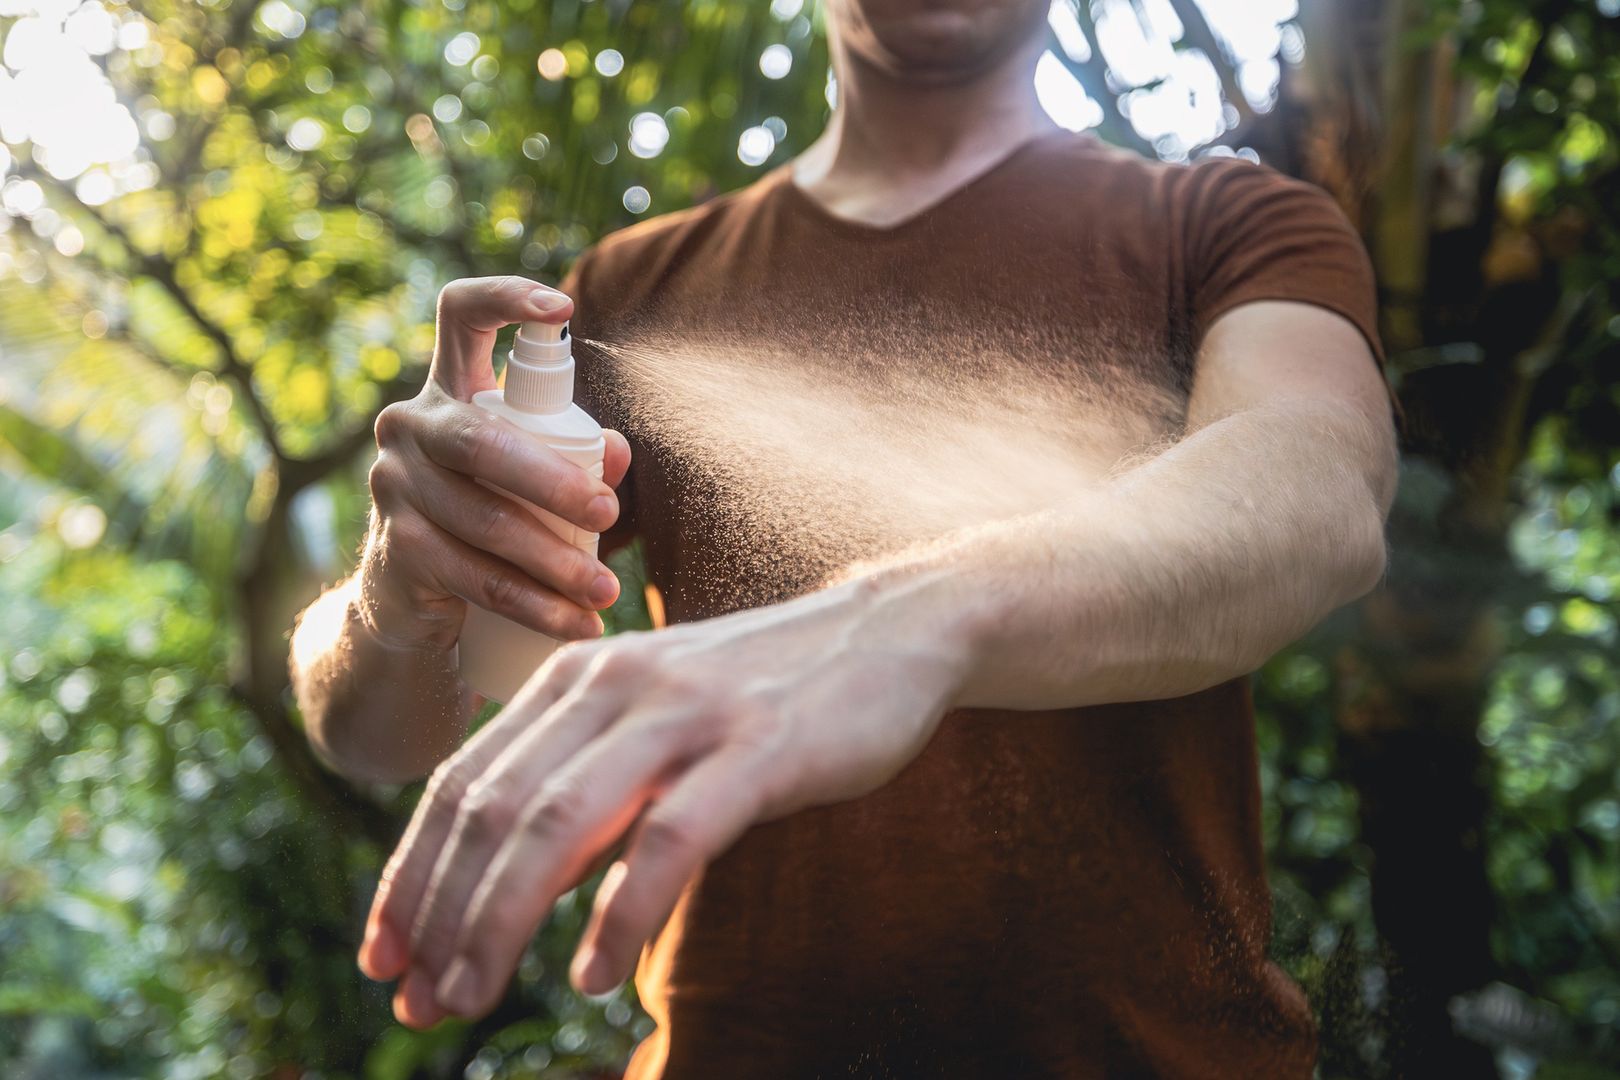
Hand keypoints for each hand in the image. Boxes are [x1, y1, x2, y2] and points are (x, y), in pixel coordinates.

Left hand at [355, 575, 969, 1026]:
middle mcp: (615, 684)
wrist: (891, 631)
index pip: (463, 782)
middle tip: (416, 1002)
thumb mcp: (655, 727)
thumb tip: (513, 888)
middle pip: (493, 809)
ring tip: (470, 996)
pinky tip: (595, 972)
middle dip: (440, 913)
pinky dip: (622, 912)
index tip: (383, 957)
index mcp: (579, 677)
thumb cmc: (766, 693)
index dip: (410, 875)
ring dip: (500, 920)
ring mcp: (686, 712)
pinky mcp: (757, 747)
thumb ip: (586, 792)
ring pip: (558, 823)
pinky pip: (671, 838)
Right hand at [359, 276, 631, 651]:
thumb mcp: (532, 478)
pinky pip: (473, 579)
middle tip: (610, 517)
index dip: (505, 298)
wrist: (411, 598)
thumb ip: (579, 455)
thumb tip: (620, 453)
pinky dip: (532, 607)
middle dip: (553, 483)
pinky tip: (575, 624)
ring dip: (555, 565)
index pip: (459, 314)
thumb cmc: (490, 514)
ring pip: (485, 523)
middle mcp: (411, 426)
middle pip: (483, 442)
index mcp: (450, 389)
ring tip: (606, 593)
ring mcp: (394, 487)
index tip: (563, 307)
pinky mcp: (396, 549)